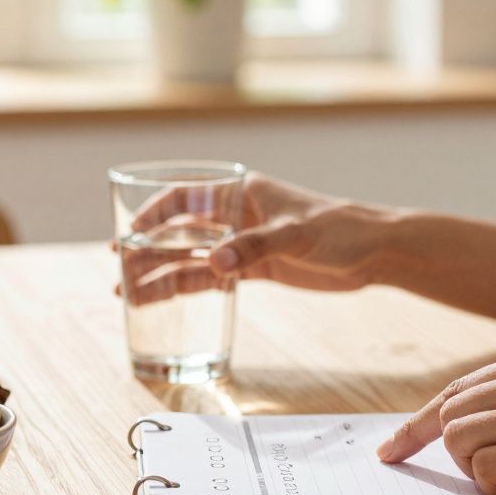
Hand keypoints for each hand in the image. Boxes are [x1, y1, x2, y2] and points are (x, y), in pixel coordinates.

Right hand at [117, 173, 397, 304]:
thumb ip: (256, 247)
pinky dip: (187, 287)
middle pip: (182, 230)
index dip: (153, 212)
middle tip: (119, 271)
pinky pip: (212, 277)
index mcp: (243, 193)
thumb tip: (215, 263)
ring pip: (192, 257)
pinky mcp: (257, 267)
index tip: (128, 232)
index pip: (186, 197)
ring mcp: (245, 242)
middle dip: (148, 249)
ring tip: (128, 294)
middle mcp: (238, 215)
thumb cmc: (341, 229)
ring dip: (162, 272)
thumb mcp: (298, 235)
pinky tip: (164, 301)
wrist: (376, 251)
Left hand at [377, 344, 495, 494]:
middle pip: (448, 415)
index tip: (394, 448)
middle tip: (474, 474)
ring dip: (476, 470)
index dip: (418, 424)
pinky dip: (495, 490)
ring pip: (459, 442)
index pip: (456, 391)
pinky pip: (486, 473)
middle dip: (444, 452)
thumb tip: (487, 427)